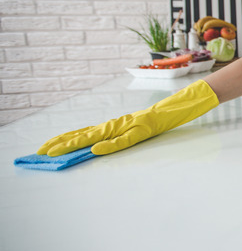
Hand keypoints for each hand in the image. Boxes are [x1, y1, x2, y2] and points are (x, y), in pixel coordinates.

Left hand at [37, 80, 218, 155]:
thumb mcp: (147, 128)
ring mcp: (134, 123)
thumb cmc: (171, 114)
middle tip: (42, 151)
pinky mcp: (146, 126)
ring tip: (58, 150)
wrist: (191, 99)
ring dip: (78, 142)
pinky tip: (97, 149)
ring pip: (101, 134)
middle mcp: (124, 121)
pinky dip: (111, 144)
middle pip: (88, 132)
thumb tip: (110, 144)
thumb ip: (129, 134)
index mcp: (122, 122)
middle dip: (63, 142)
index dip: (68, 138)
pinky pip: (126, 138)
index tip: (49, 146)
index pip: (89, 130)